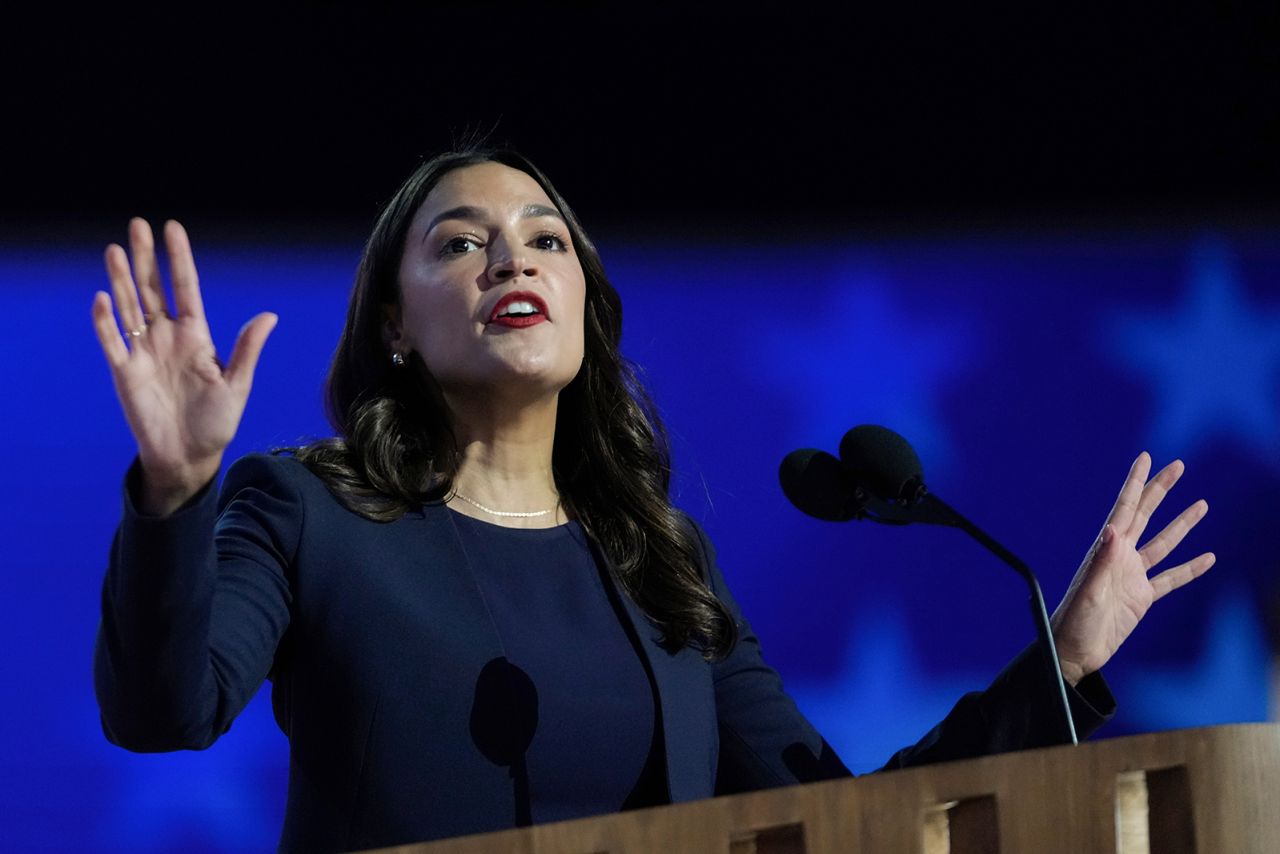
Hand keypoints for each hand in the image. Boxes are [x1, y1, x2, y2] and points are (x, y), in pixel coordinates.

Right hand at [92, 218, 276, 513]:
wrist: (189, 456)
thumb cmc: (216, 421)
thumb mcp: (237, 384)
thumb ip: (247, 349)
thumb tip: (270, 315)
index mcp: (196, 336)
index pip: (186, 288)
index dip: (180, 259)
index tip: (173, 228)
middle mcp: (166, 337)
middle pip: (152, 289)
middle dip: (145, 257)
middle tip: (137, 224)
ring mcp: (143, 351)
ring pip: (128, 307)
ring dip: (121, 279)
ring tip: (114, 249)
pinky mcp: (124, 371)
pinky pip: (111, 341)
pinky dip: (104, 321)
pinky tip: (101, 297)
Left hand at [1050, 452, 1214, 685]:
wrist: (1074, 652)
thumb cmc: (1074, 623)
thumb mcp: (1088, 592)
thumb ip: (1101, 562)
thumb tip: (1113, 529)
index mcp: (1106, 550)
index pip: (1124, 508)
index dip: (1135, 482)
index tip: (1146, 457)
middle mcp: (1120, 557)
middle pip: (1145, 515)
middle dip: (1160, 489)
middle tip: (1177, 465)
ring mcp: (1132, 576)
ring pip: (1163, 543)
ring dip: (1182, 524)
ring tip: (1201, 503)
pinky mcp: (1141, 597)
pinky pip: (1171, 578)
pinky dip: (1190, 568)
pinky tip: (1207, 557)